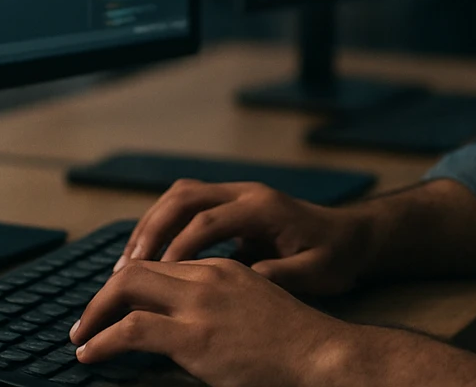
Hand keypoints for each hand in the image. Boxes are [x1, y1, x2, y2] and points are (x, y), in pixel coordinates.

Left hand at [69, 258, 356, 386]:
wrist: (322, 356)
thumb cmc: (295, 343)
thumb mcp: (254, 307)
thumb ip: (220, 304)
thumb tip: (186, 323)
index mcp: (222, 268)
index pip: (160, 261)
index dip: (128, 281)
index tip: (112, 305)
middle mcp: (207, 276)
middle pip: (136, 268)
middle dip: (103, 294)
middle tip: (85, 321)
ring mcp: (199, 304)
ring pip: (126, 289)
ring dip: (95, 314)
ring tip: (81, 338)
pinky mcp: (194, 337)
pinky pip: (131, 330)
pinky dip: (102, 340)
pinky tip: (90, 354)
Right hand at [116, 179, 376, 294]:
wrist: (351, 236)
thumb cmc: (335, 256)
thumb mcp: (316, 272)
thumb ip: (280, 276)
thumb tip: (242, 283)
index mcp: (264, 207)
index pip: (209, 221)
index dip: (179, 248)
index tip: (155, 277)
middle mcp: (245, 193)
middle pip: (184, 198)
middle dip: (151, 232)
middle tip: (124, 270)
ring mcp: (236, 195)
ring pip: (178, 197)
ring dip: (149, 228)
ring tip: (124, 266)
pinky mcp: (229, 205)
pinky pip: (184, 207)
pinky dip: (160, 228)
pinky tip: (145, 259)